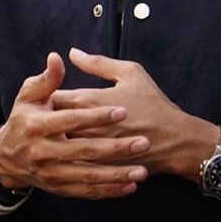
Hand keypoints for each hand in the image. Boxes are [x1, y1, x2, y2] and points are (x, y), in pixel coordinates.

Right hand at [0, 52, 149, 198]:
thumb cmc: (23, 119)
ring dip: (117, 175)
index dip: (96, 116)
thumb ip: (47, 79)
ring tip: (142, 171)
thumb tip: (57, 57)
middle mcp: (43, 153)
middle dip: (115, 148)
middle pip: (84, 151)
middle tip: (142, 142)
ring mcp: (52, 174)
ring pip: (88, 176)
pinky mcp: (59, 188)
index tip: (122, 111)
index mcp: (37, 126)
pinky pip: (87, 192)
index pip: (71, 120)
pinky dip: (109, 191)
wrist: (6, 158)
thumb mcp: (28, 96)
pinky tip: (130, 187)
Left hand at [51, 49, 211, 178]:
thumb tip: (72, 53)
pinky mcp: (97, 168)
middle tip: (48, 117)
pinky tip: (71, 155)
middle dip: (48, 119)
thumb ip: (98, 63)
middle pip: (51, 123)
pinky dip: (69, 159)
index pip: (52, 97)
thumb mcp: (130, 73)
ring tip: (57, 136)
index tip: (47, 96)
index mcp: (89, 100)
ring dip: (56, 140)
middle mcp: (85, 126)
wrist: (174, 139)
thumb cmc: (153, 103)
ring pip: (59, 146)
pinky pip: (74, 165)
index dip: (46, 96)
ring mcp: (90, 150)